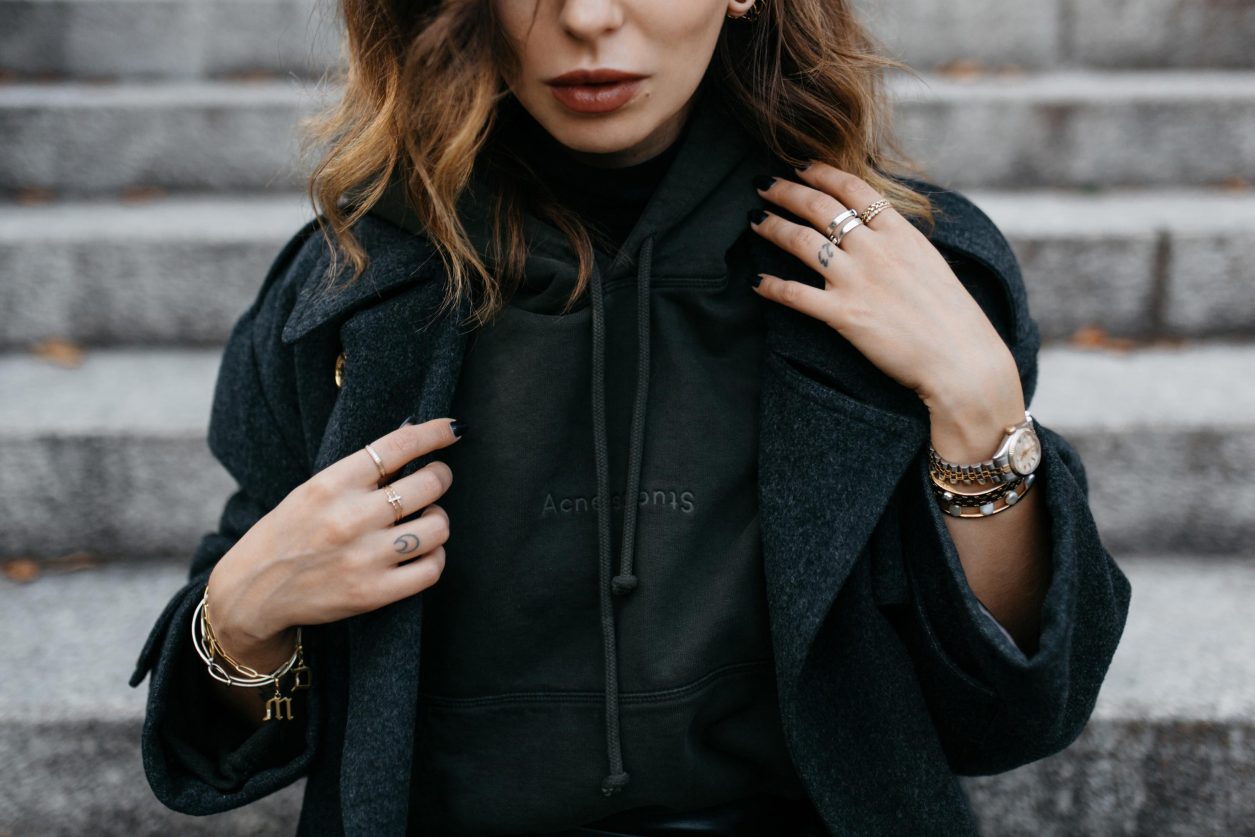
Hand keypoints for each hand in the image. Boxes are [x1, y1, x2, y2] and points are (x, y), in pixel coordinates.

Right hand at [204, 417, 461, 664]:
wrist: (254, 591)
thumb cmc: (289, 533)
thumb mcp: (314, 490)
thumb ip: (360, 471)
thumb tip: (413, 437)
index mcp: (332, 484)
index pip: (398, 446)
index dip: (434, 433)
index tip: (453, 430)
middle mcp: (350, 518)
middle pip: (429, 483)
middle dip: (440, 477)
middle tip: (434, 479)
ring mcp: (364, 557)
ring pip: (438, 526)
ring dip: (439, 519)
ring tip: (425, 519)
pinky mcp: (373, 593)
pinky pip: (432, 569)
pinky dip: (435, 557)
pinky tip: (423, 551)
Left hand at [747, 162, 1024, 445]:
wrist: (962, 360)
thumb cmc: (953, 317)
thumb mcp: (931, 263)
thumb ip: (901, 242)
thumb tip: (879, 229)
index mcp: (900, 233)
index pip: (853, 188)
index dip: (821, 172)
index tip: (800, 166)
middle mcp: (875, 249)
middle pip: (820, 206)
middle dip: (787, 191)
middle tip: (764, 184)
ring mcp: (857, 280)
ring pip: (802, 241)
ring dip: (773, 227)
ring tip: (755, 220)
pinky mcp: (844, 315)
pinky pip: (796, 294)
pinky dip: (771, 286)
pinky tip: (756, 282)